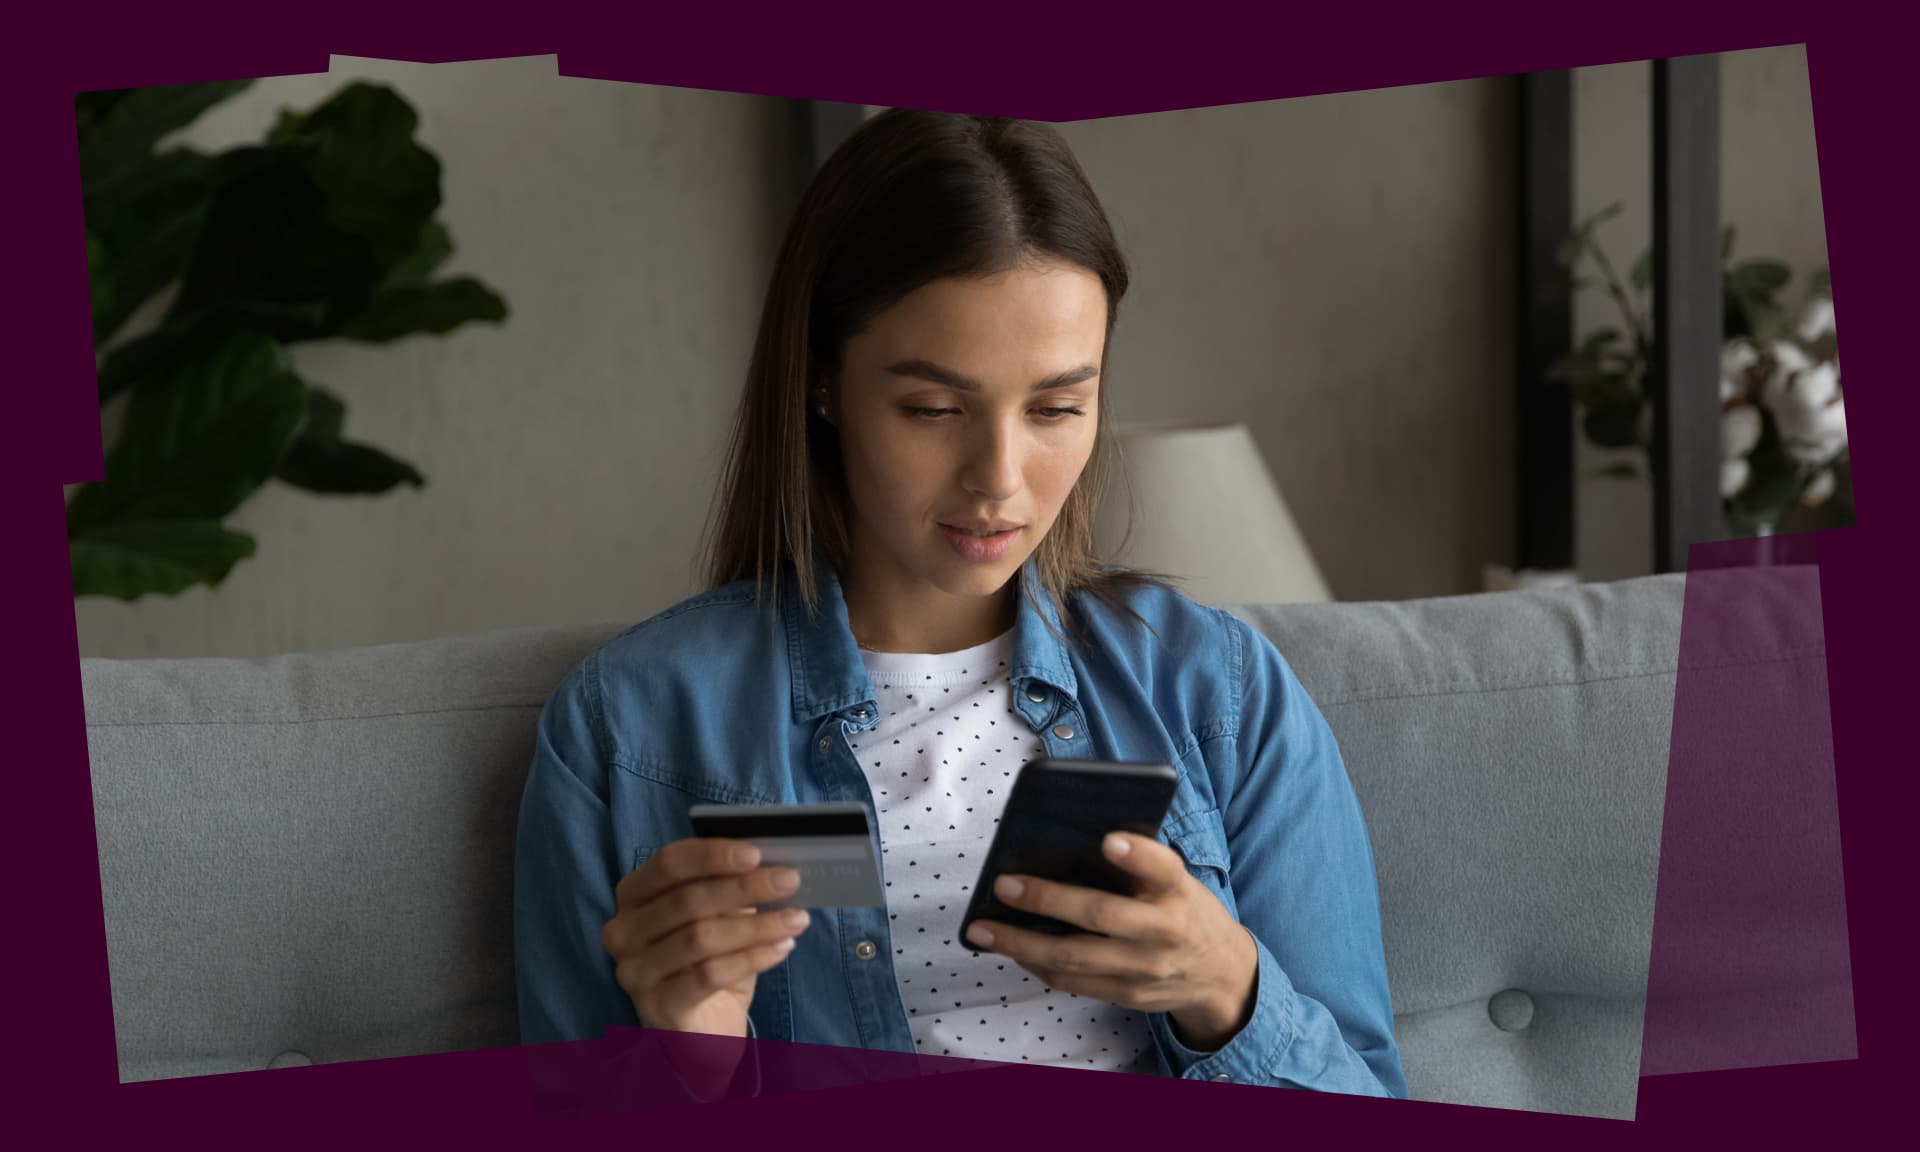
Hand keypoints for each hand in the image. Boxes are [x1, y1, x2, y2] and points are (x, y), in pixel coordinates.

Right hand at [600, 838, 809, 1038]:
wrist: (703, 1029)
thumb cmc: (710, 960)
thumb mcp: (719, 917)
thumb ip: (730, 888)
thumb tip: (770, 865)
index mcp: (633, 895)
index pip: (668, 863)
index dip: (712, 855)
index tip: (755, 853)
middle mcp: (623, 931)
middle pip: (686, 900)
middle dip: (744, 887)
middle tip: (789, 881)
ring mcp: (634, 972)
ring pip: (700, 938)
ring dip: (757, 925)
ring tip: (796, 919)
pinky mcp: (657, 1006)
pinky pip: (708, 975)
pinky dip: (751, 958)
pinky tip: (781, 949)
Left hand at [962, 832, 1257, 1051]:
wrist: (1222, 974)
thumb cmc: (1184, 910)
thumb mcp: (1177, 881)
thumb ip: (1138, 865)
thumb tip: (1066, 842)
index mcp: (1179, 890)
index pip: (1163, 868)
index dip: (1137, 855)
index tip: (1109, 840)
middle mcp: (1165, 931)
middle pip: (1101, 916)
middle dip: (1046, 900)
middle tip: (1003, 885)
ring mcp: (1145, 968)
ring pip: (1075, 957)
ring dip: (1021, 944)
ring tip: (983, 929)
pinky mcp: (1128, 995)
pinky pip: (1073, 982)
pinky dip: (1037, 965)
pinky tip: (1012, 949)